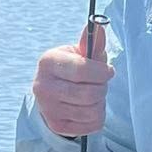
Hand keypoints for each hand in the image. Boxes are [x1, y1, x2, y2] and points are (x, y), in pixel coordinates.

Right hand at [32, 22, 112, 137]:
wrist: (53, 93)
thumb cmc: (71, 69)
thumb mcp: (79, 54)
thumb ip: (92, 43)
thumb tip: (100, 25)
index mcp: (48, 62)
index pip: (82, 70)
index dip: (102, 72)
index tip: (108, 71)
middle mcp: (43, 86)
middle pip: (89, 94)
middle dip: (102, 88)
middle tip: (100, 84)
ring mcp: (48, 108)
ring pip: (92, 111)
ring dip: (100, 104)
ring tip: (93, 96)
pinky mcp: (57, 125)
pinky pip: (92, 125)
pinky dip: (97, 117)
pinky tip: (89, 108)